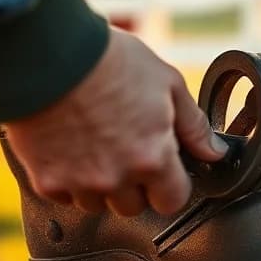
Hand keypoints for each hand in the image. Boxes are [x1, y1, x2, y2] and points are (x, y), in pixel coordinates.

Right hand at [2, 28, 226, 215]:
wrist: (46, 54)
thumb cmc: (109, 61)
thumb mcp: (166, 83)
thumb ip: (194, 126)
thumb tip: (215, 152)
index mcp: (152, 158)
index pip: (173, 200)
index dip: (171, 184)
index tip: (163, 166)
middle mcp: (117, 179)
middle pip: (135, 206)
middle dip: (135, 184)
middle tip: (125, 146)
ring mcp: (79, 183)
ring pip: (98, 204)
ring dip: (101, 184)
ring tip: (94, 143)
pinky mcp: (46, 181)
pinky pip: (65, 196)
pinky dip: (68, 178)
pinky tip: (69, 146)